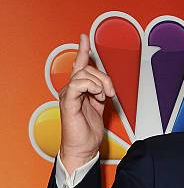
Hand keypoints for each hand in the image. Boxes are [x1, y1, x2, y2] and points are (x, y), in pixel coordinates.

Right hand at [59, 33, 115, 174]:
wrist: (83, 149)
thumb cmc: (88, 134)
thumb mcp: (99, 109)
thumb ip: (101, 94)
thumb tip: (106, 85)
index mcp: (78, 91)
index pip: (80, 66)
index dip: (83, 51)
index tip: (84, 38)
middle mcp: (71, 90)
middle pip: (87, 68)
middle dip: (103, 77)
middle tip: (110, 93)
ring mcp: (68, 95)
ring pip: (84, 74)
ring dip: (99, 83)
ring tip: (103, 98)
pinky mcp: (68, 101)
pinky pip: (78, 83)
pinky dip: (91, 86)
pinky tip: (97, 95)